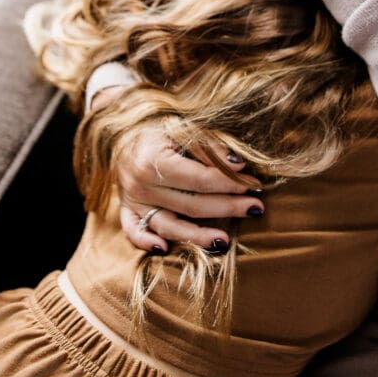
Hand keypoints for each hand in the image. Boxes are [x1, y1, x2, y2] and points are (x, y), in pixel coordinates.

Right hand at [116, 124, 264, 253]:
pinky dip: (147, 242)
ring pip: (168, 225)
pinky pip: (134, 232)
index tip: (254, 183)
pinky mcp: (126, 210)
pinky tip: (166, 249)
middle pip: (190, 204)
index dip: (229, 183)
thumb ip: (209, 146)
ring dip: (198, 236)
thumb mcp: (183, 127)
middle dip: (227, 207)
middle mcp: (140, 183)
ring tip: (226, 241)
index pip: (199, 179)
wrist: (121, 131)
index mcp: (153, 159)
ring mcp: (131, 200)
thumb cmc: (159, 128)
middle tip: (256, 208)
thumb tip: (238, 165)